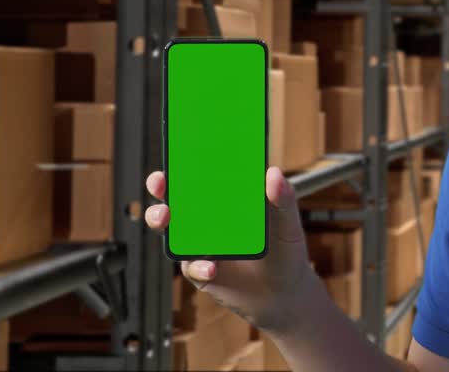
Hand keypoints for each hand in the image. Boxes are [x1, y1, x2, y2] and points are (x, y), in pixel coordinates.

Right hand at [144, 166, 316, 334]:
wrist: (284, 293)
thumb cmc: (286, 251)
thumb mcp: (288, 223)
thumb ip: (283, 199)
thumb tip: (273, 173)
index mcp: (228, 202)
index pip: (202, 179)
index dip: (186, 165)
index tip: (177, 154)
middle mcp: (208, 221)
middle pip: (176, 200)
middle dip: (161, 189)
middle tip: (161, 184)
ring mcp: (201, 246)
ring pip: (171, 231)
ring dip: (162, 221)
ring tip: (166, 218)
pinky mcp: (201, 271)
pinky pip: (190, 266)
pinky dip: (198, 265)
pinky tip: (211, 267)